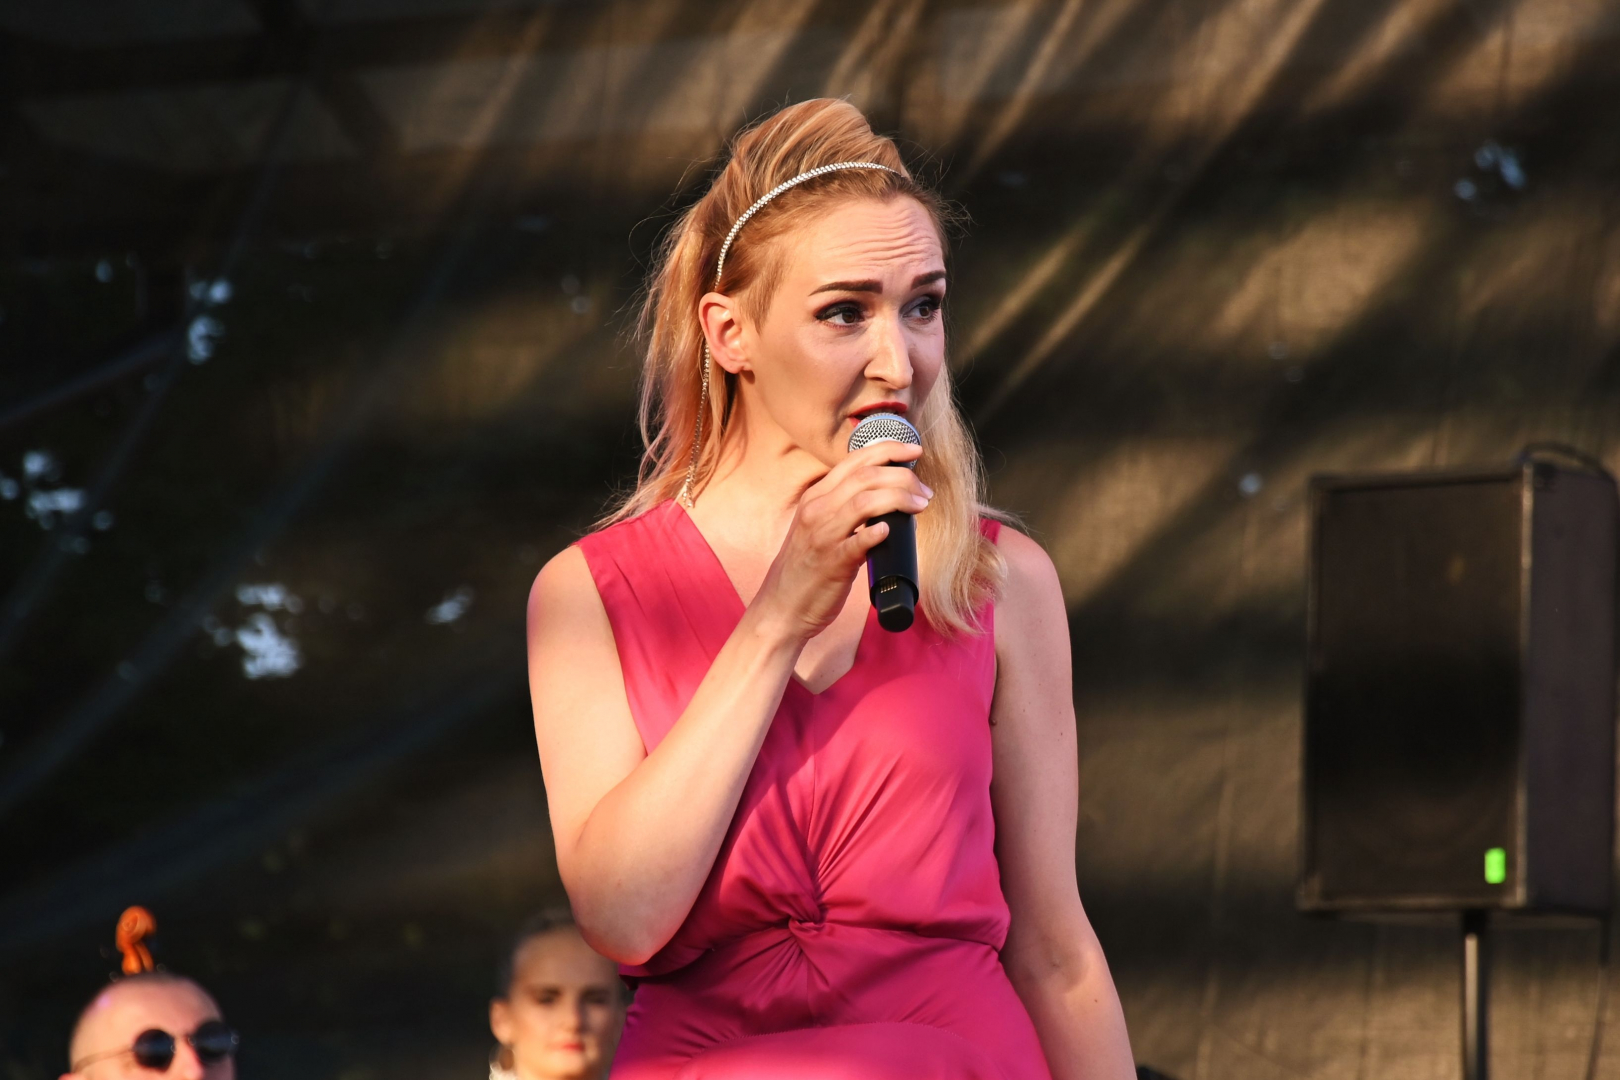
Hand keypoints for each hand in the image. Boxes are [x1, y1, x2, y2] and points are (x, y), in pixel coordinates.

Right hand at [752, 441, 929, 642]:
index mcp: (816, 497)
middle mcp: (817, 510)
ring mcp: (823, 536)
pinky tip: (890, 531)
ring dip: (899, 498)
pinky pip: (856, 542)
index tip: (914, 451)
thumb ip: (844, 510)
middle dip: (903, 476)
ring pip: (865, 501)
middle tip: (924, 491)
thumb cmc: (806, 569)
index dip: (889, 450)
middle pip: (866, 476)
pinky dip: (875, 532)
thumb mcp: (818, 527)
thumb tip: (887, 502)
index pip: (855, 461)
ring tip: (920, 506)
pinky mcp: (831, 563)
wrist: (781, 606)